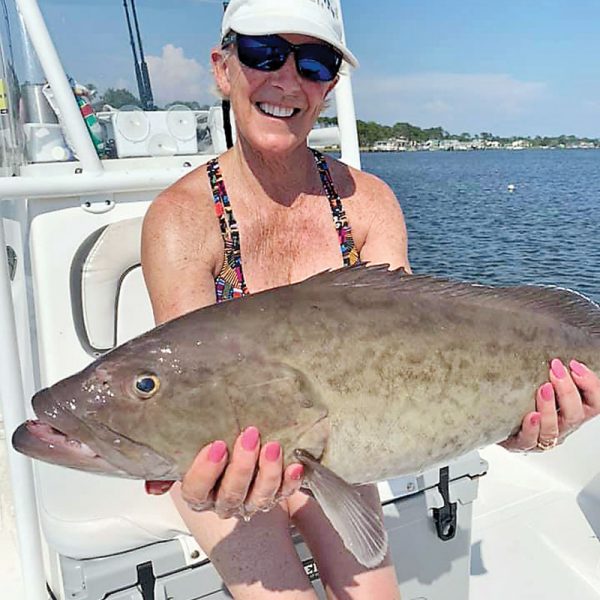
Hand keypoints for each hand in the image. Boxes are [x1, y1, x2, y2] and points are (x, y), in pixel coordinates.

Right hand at [178, 427, 303, 518]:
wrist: (241, 457)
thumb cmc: (213, 450)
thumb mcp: (185, 451)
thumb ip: (167, 462)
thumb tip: (151, 480)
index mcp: (201, 492)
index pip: (197, 491)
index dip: (205, 471)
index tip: (216, 446)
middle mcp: (225, 500)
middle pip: (231, 494)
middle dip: (241, 467)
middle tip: (249, 437)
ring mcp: (251, 500)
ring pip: (259, 497)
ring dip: (267, 472)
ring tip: (272, 446)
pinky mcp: (276, 495)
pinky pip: (284, 493)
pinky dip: (291, 480)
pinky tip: (295, 464)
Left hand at [501, 359, 599, 451]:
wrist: (498, 421)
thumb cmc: (524, 399)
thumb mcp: (541, 381)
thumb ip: (552, 370)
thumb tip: (548, 335)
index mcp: (572, 411)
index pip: (594, 402)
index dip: (590, 385)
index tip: (575, 365)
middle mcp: (562, 425)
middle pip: (575, 414)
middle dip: (567, 390)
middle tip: (556, 369)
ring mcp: (543, 437)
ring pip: (553, 429)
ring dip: (549, 407)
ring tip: (543, 388)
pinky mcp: (522, 443)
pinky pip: (530, 440)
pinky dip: (531, 428)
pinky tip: (531, 415)